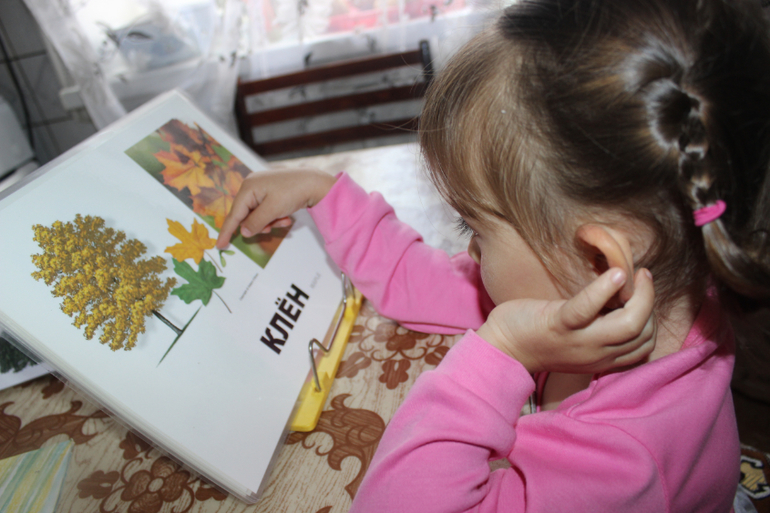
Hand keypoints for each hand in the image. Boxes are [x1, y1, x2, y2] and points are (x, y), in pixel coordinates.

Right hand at [215, 168, 336, 248]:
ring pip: (257, 214)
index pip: (234, 214)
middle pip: (246, 214)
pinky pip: (266, 209)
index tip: (219, 246)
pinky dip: (274, 216)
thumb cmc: (292, 192)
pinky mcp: (270, 191)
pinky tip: (286, 217)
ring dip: (269, 222)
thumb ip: (255, 223)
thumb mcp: (272, 211)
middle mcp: (251, 186)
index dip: (226, 231)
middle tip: (270, 229)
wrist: (314, 182)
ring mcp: (261, 188)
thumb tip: (243, 232)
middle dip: (259, 225)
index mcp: (248, 188)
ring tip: (283, 221)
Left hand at [476, 268, 655, 373]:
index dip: (652, 319)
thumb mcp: (578, 339)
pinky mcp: (558, 324)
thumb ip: (600, 327)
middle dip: (650, 303)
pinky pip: (587, 308)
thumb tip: (620, 296)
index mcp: (602, 358)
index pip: (645, 345)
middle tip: (643, 278)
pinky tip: (616, 273)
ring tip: (634, 273)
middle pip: (643, 334)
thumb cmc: (539, 335)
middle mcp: (596, 354)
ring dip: (640, 296)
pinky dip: (604, 290)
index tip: (642, 296)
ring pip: (628, 325)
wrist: (501, 346)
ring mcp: (579, 341)